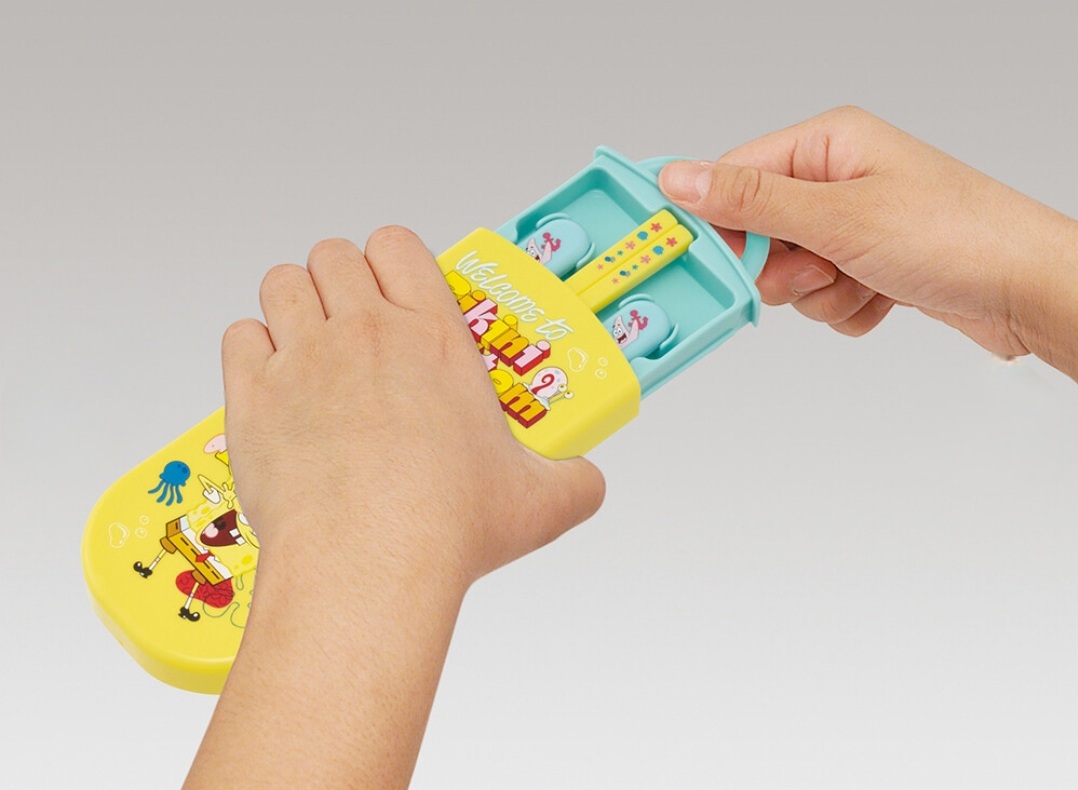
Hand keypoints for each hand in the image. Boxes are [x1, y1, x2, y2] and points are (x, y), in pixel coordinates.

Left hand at [185, 228, 604, 789]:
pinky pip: (239, 336)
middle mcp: (366, 332)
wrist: (367, 563)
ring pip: (281, 283)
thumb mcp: (541, 503)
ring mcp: (304, 359)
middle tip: (350, 320)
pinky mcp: (255, 398)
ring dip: (293, 302)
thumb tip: (590, 484)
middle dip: (339, 278)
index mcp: (434, 338)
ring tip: (307, 341)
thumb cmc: (445, 526)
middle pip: (333, 254)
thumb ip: (575, 481)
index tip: (396, 289)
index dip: (392, 258)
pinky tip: (273, 382)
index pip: (399, 245)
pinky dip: (252, 350)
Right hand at [659, 106, 1077, 379]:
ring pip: (790, 275)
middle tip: (820, 269)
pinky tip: (883, 295)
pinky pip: (823, 297)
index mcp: (827, 145)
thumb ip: (751, 201)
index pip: (735, 177)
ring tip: (864, 281)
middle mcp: (838, 180)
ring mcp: (854, 225)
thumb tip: (681, 178)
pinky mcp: (868, 264)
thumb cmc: (956, 236)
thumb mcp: (838, 217)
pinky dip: (846, 307)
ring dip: (820, 293)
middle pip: (758, 234)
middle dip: (783, 269)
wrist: (1026, 288)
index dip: (720, 224)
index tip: (720, 260)